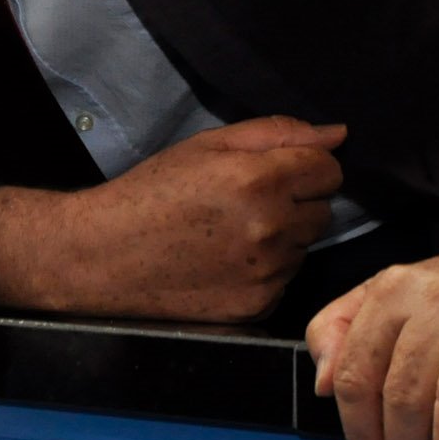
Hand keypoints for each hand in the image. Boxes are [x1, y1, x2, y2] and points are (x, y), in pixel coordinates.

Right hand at [0, 117, 345, 320]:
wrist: (101, 256)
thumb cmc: (149, 192)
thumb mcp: (203, 146)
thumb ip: (275, 133)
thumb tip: (337, 134)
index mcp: (259, 179)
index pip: (330, 168)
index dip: (302, 166)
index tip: (271, 172)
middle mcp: (271, 228)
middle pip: (324, 209)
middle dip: (294, 203)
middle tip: (243, 203)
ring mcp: (267, 273)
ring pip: (305, 247)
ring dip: (281, 238)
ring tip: (228, 235)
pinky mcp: (258, 306)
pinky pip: (284, 280)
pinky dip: (264, 271)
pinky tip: (223, 263)